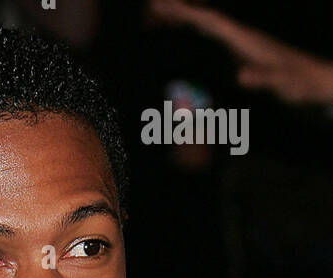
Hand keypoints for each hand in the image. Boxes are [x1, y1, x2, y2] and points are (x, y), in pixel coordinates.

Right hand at [149, 1, 332, 105]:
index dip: (187, 14)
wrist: (313, 83)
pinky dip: (193, 40)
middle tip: (151, 9)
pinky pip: (209, 45)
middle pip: (204, 21)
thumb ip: (264, 78)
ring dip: (183, 24)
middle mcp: (239, 39)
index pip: (211, 22)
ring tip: (158, 19)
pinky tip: (183, 41)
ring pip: (205, 31)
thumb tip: (242, 75)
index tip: (163, 6)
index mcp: (245, 40)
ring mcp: (238, 47)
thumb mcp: (283, 82)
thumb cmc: (299, 83)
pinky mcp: (239, 58)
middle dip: (179, 13)